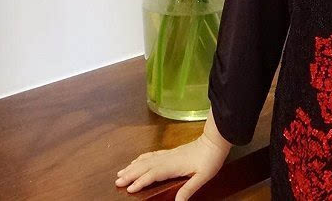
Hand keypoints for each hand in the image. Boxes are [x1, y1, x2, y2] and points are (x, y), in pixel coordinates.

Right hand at [115, 134, 230, 198]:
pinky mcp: (170, 152)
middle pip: (145, 166)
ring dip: (133, 166)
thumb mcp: (202, 177)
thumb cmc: (210, 160)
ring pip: (147, 160)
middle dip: (131, 173)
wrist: (214, 141)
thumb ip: (189, 189)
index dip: (141, 181)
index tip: (129, 188)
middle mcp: (168, 158)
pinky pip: (152, 155)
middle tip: (117, 181)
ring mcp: (168, 154)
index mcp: (173, 165)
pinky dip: (142, 158)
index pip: (153, 174)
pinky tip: (137, 160)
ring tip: (121, 172)